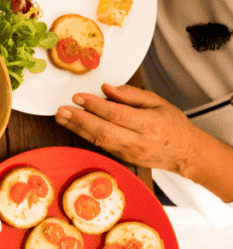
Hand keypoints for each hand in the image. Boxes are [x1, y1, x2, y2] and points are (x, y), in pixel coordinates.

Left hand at [55, 84, 204, 175]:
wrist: (187, 154)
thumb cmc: (173, 125)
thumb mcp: (158, 103)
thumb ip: (131, 95)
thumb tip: (106, 88)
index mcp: (149, 124)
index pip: (116, 114)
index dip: (95, 105)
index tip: (78, 96)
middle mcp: (138, 141)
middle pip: (104, 130)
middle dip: (80, 119)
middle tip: (62, 109)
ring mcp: (130, 153)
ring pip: (99, 140)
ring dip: (77, 128)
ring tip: (61, 117)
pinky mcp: (124, 159)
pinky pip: (101, 146)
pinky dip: (85, 136)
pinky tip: (74, 127)